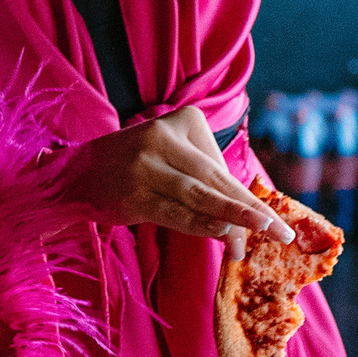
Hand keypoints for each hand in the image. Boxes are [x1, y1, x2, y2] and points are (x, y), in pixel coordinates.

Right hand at [50, 106, 296, 245]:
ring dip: (232, 218)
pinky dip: (200, 225)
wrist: (78, 172)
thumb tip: (244, 231)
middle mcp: (163, 137)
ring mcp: (146, 164)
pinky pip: (174, 212)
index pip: (222, 167)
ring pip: (199, 195)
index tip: (278, 222)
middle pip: (216, 180)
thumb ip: (209, 188)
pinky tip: (221, 235)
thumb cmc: (139, 166)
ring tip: (259, 236)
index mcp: (184, 121)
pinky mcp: (133, 192)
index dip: (251, 198)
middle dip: (250, 210)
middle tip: (280, 233)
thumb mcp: (175, 161)